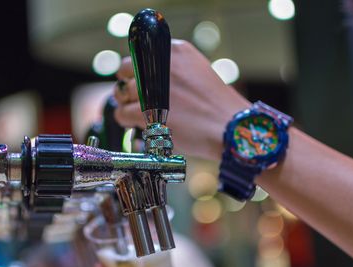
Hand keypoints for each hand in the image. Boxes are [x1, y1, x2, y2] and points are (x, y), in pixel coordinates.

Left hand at [114, 39, 249, 160]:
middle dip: (129, 87)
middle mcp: (159, 64)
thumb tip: (147, 81)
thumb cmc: (218, 108)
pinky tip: (138, 126)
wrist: (229, 128)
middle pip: (126, 71)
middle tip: (137, 101)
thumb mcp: (198, 73)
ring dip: (128, 105)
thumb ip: (173, 72)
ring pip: (122, 94)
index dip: (137, 71)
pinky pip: (122, 113)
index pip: (140, 54)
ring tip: (142, 117)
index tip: (141, 84)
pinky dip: (126, 121)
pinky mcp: (144, 111)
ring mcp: (150, 87)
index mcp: (175, 51)